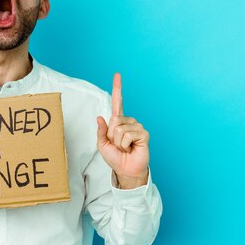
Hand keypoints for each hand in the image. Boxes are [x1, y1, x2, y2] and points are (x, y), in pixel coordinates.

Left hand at [96, 72, 149, 188]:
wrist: (125, 170)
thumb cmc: (115, 157)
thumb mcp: (102, 144)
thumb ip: (101, 131)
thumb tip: (100, 117)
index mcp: (118, 121)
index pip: (118, 102)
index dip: (117, 88)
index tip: (117, 74)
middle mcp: (128, 121)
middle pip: (113, 120)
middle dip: (111, 136)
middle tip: (118, 145)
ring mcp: (137, 126)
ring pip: (119, 129)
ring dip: (118, 142)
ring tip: (124, 148)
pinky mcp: (144, 134)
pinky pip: (127, 135)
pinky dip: (125, 144)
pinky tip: (131, 148)